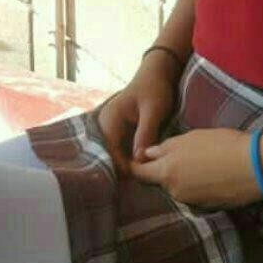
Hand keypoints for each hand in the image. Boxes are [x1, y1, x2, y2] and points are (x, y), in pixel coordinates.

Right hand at [96, 58, 179, 180]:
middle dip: (124, 172)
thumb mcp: (153, 110)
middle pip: (110, 158)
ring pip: (116, 157)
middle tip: (142, 189)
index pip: (111, 153)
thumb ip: (146, 132)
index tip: (139, 184)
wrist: (157, 74)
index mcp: (109, 121)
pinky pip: (123, 152)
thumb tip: (139, 159)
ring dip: (128, 169)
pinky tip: (145, 172)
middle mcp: (106, 128)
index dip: (123, 170)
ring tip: (144, 184)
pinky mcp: (121, 134)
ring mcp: (112, 131)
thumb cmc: (155, 88)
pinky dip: (132, 161)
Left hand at [130, 127, 262, 208]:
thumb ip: (166, 147)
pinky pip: (195, 195)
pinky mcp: (207, 207)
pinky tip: (212, 174)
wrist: (256, 166)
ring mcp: (191, 201)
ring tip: (200, 164)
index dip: (136, 166)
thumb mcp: (192, 138)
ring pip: (178, 188)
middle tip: (177, 157)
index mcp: (167, 171)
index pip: (139, 173)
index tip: (138, 160)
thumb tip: (147, 154)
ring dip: (182, 178)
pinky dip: (198, 186)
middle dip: (162, 171)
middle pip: (159, 181)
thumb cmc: (223, 145)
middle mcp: (174, 190)